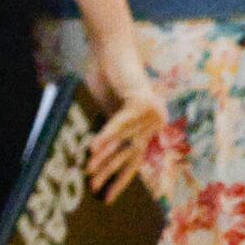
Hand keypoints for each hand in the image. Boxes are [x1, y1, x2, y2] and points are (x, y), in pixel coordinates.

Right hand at [79, 28, 166, 201]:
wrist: (110, 46)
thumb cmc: (105, 75)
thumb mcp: (105, 108)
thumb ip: (106, 130)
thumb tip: (92, 158)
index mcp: (148, 124)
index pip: (135, 158)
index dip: (121, 178)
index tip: (108, 197)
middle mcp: (155, 120)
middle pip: (130, 153)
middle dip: (110, 172)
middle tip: (94, 188)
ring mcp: (152, 112)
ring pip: (123, 141)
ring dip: (104, 157)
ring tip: (89, 172)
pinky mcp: (143, 102)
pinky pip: (121, 124)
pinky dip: (106, 136)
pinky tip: (92, 148)